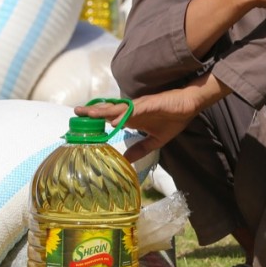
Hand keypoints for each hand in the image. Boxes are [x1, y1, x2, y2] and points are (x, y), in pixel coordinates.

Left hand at [75, 87, 205, 161]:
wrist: (190, 105)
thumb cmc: (173, 118)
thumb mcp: (155, 140)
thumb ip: (140, 149)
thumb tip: (126, 161)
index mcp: (132, 118)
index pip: (110, 118)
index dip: (96, 120)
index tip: (81, 124)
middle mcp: (132, 110)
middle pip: (108, 110)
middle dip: (92, 112)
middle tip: (75, 113)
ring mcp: (140, 106)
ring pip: (117, 108)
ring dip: (102, 111)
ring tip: (87, 113)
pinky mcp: (149, 104)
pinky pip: (134, 110)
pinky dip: (123, 114)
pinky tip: (113, 120)